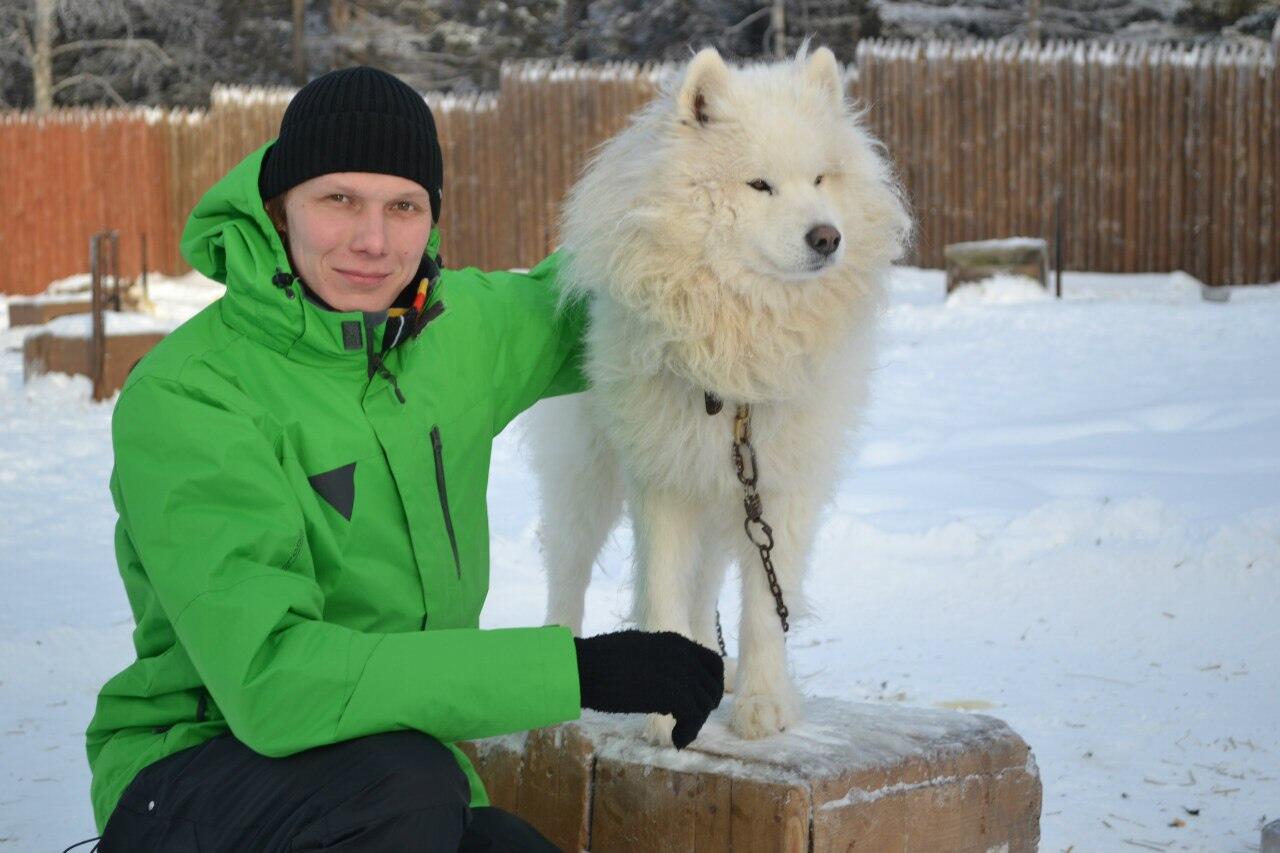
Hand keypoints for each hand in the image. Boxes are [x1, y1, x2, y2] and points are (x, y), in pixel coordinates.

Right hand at [573, 629, 723, 748]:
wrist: (583, 667)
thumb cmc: (598, 661)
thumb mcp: (637, 652)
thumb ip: (658, 661)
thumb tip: (667, 679)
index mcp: (675, 641)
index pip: (712, 662)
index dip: (711, 684)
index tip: (700, 701)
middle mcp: (684, 654)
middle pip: (713, 686)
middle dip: (704, 706)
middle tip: (689, 722)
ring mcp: (681, 673)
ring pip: (705, 704)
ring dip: (695, 722)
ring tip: (680, 733)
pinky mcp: (674, 695)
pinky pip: (694, 718)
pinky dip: (689, 732)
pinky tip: (677, 740)